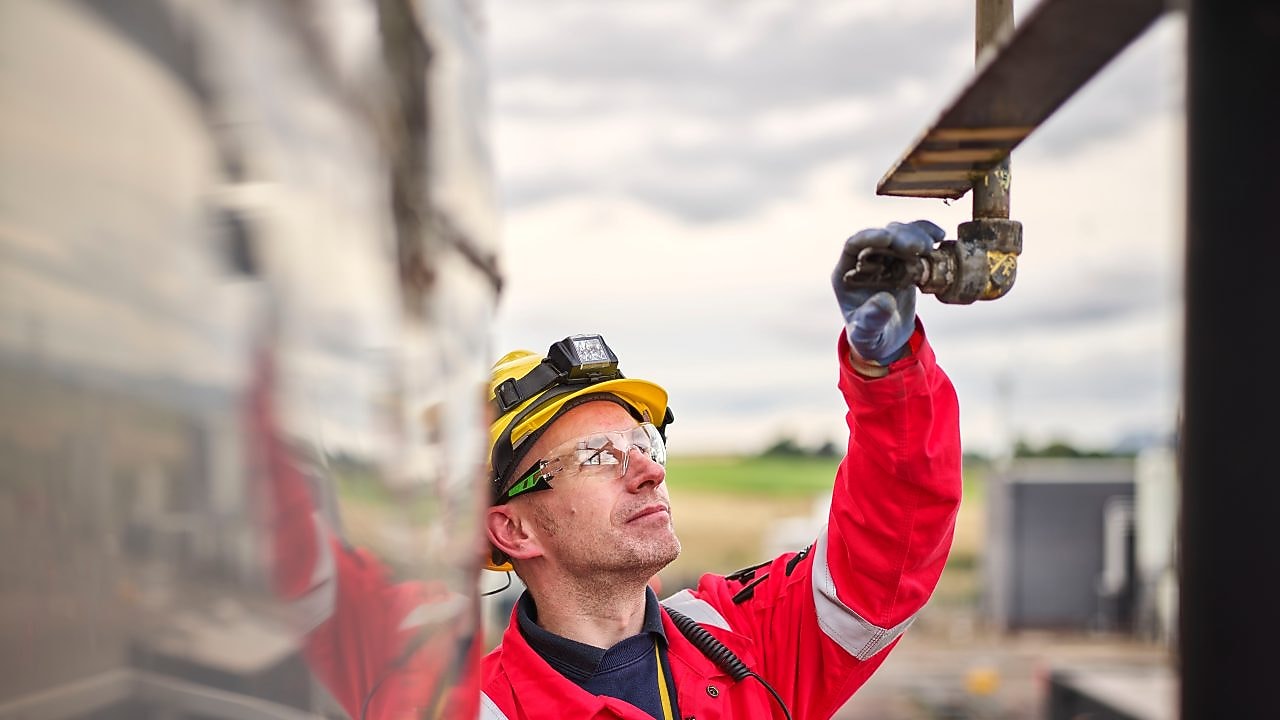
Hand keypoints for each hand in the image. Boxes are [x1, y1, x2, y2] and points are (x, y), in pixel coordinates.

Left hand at [831, 220, 943, 363]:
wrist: (888, 340)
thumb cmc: (871, 338)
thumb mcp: (868, 334)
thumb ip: (872, 319)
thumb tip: (885, 300)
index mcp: (846, 275)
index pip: (853, 246)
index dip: (869, 237)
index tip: (888, 237)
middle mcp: (864, 262)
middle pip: (880, 236)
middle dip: (900, 236)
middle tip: (919, 247)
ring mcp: (885, 259)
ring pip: (898, 233)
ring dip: (915, 234)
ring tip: (930, 247)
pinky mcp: (904, 261)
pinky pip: (914, 241)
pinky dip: (927, 235)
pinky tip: (940, 236)